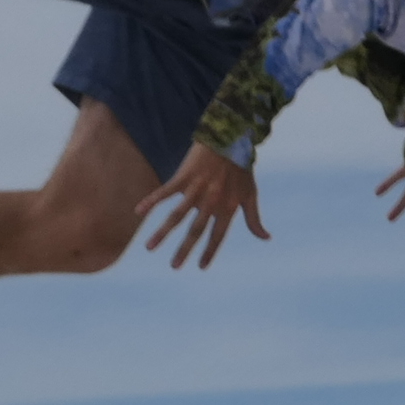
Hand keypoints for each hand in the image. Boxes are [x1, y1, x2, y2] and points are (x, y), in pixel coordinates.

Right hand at [142, 144, 266, 270]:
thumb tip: (266, 238)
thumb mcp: (251, 195)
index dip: (210, 252)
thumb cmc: (241, 168)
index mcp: (227, 208)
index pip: (217, 236)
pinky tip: (138, 211)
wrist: (230, 138)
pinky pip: (165, 192)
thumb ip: (254, 220)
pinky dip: (151, 201)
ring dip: (162, 233)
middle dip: (184, 250)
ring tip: (149, 248)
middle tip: (174, 267)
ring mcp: (196, 190)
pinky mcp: (183, 176)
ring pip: (176, 216)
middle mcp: (211, 202)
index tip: (201, 266)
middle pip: (195, 231)